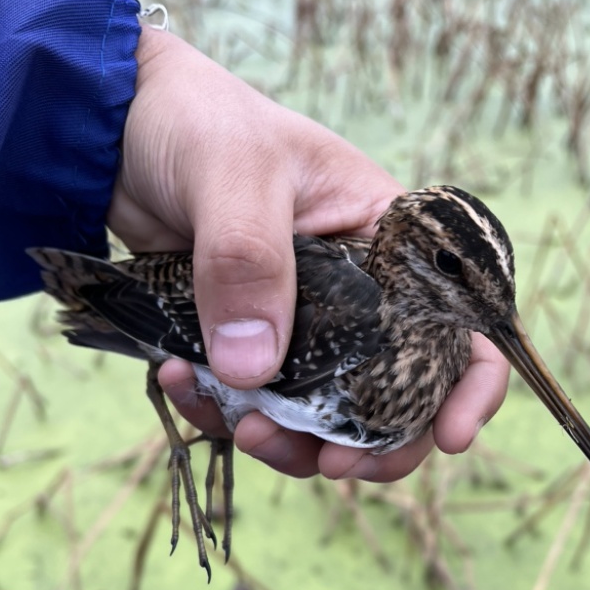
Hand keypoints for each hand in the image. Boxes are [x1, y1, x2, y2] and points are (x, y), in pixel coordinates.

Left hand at [108, 26, 508, 479]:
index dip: (471, 387)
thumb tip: (255, 372)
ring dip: (291, 444)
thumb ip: (249, 262)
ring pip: (325, 417)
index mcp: (391, 248)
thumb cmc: (201, 124)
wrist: (119, 132)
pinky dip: (223, 414)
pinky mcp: (250, 346)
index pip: (461, 323)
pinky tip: (180, 383)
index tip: (451, 437)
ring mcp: (305, 329)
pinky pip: (253, 405)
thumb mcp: (235, 175)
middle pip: (398, 396)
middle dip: (371, 444)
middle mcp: (361, 298)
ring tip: (242, 429)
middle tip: (330, 464)